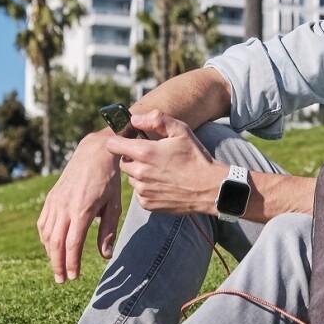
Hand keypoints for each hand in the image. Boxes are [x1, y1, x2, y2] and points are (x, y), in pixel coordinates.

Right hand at [37, 130, 122, 282]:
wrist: (94, 153)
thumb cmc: (108, 179)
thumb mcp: (114, 205)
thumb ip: (107, 231)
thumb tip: (106, 256)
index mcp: (82, 210)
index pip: (72, 243)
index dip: (71, 263)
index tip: (73, 276)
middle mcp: (64, 207)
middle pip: (56, 243)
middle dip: (58, 264)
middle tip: (62, 280)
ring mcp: (55, 202)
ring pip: (47, 234)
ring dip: (50, 254)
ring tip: (57, 268)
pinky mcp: (51, 198)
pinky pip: (43, 222)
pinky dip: (45, 238)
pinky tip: (51, 247)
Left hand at [107, 111, 223, 216]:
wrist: (210, 188)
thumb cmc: (196, 157)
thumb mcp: (181, 131)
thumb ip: (156, 120)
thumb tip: (134, 119)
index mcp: (144, 152)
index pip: (113, 145)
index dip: (119, 140)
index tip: (129, 140)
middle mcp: (140, 173)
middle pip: (123, 162)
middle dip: (133, 158)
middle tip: (153, 157)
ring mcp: (143, 190)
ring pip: (131, 178)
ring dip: (140, 174)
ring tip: (161, 171)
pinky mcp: (147, 203)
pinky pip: (139, 193)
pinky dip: (147, 188)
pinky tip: (163, 184)